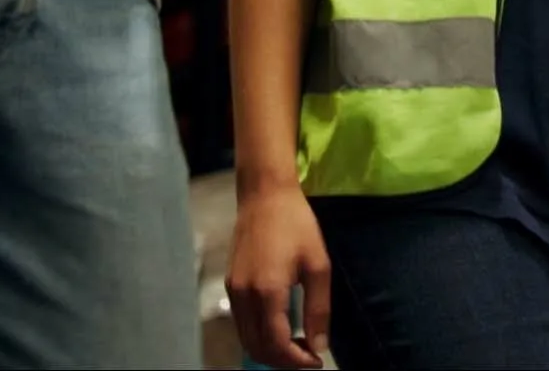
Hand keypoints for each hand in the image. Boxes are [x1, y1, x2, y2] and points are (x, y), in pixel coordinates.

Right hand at [227, 183, 333, 369]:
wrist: (264, 195)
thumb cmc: (296, 225)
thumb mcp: (318, 266)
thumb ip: (318, 309)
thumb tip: (319, 346)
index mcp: (267, 291)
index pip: (277, 344)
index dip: (297, 360)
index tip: (316, 361)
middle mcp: (244, 295)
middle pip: (257, 348)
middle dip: (283, 361)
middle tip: (308, 356)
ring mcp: (233, 290)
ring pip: (246, 339)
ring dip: (270, 350)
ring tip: (296, 345)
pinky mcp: (229, 284)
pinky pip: (241, 323)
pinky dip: (259, 335)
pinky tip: (280, 327)